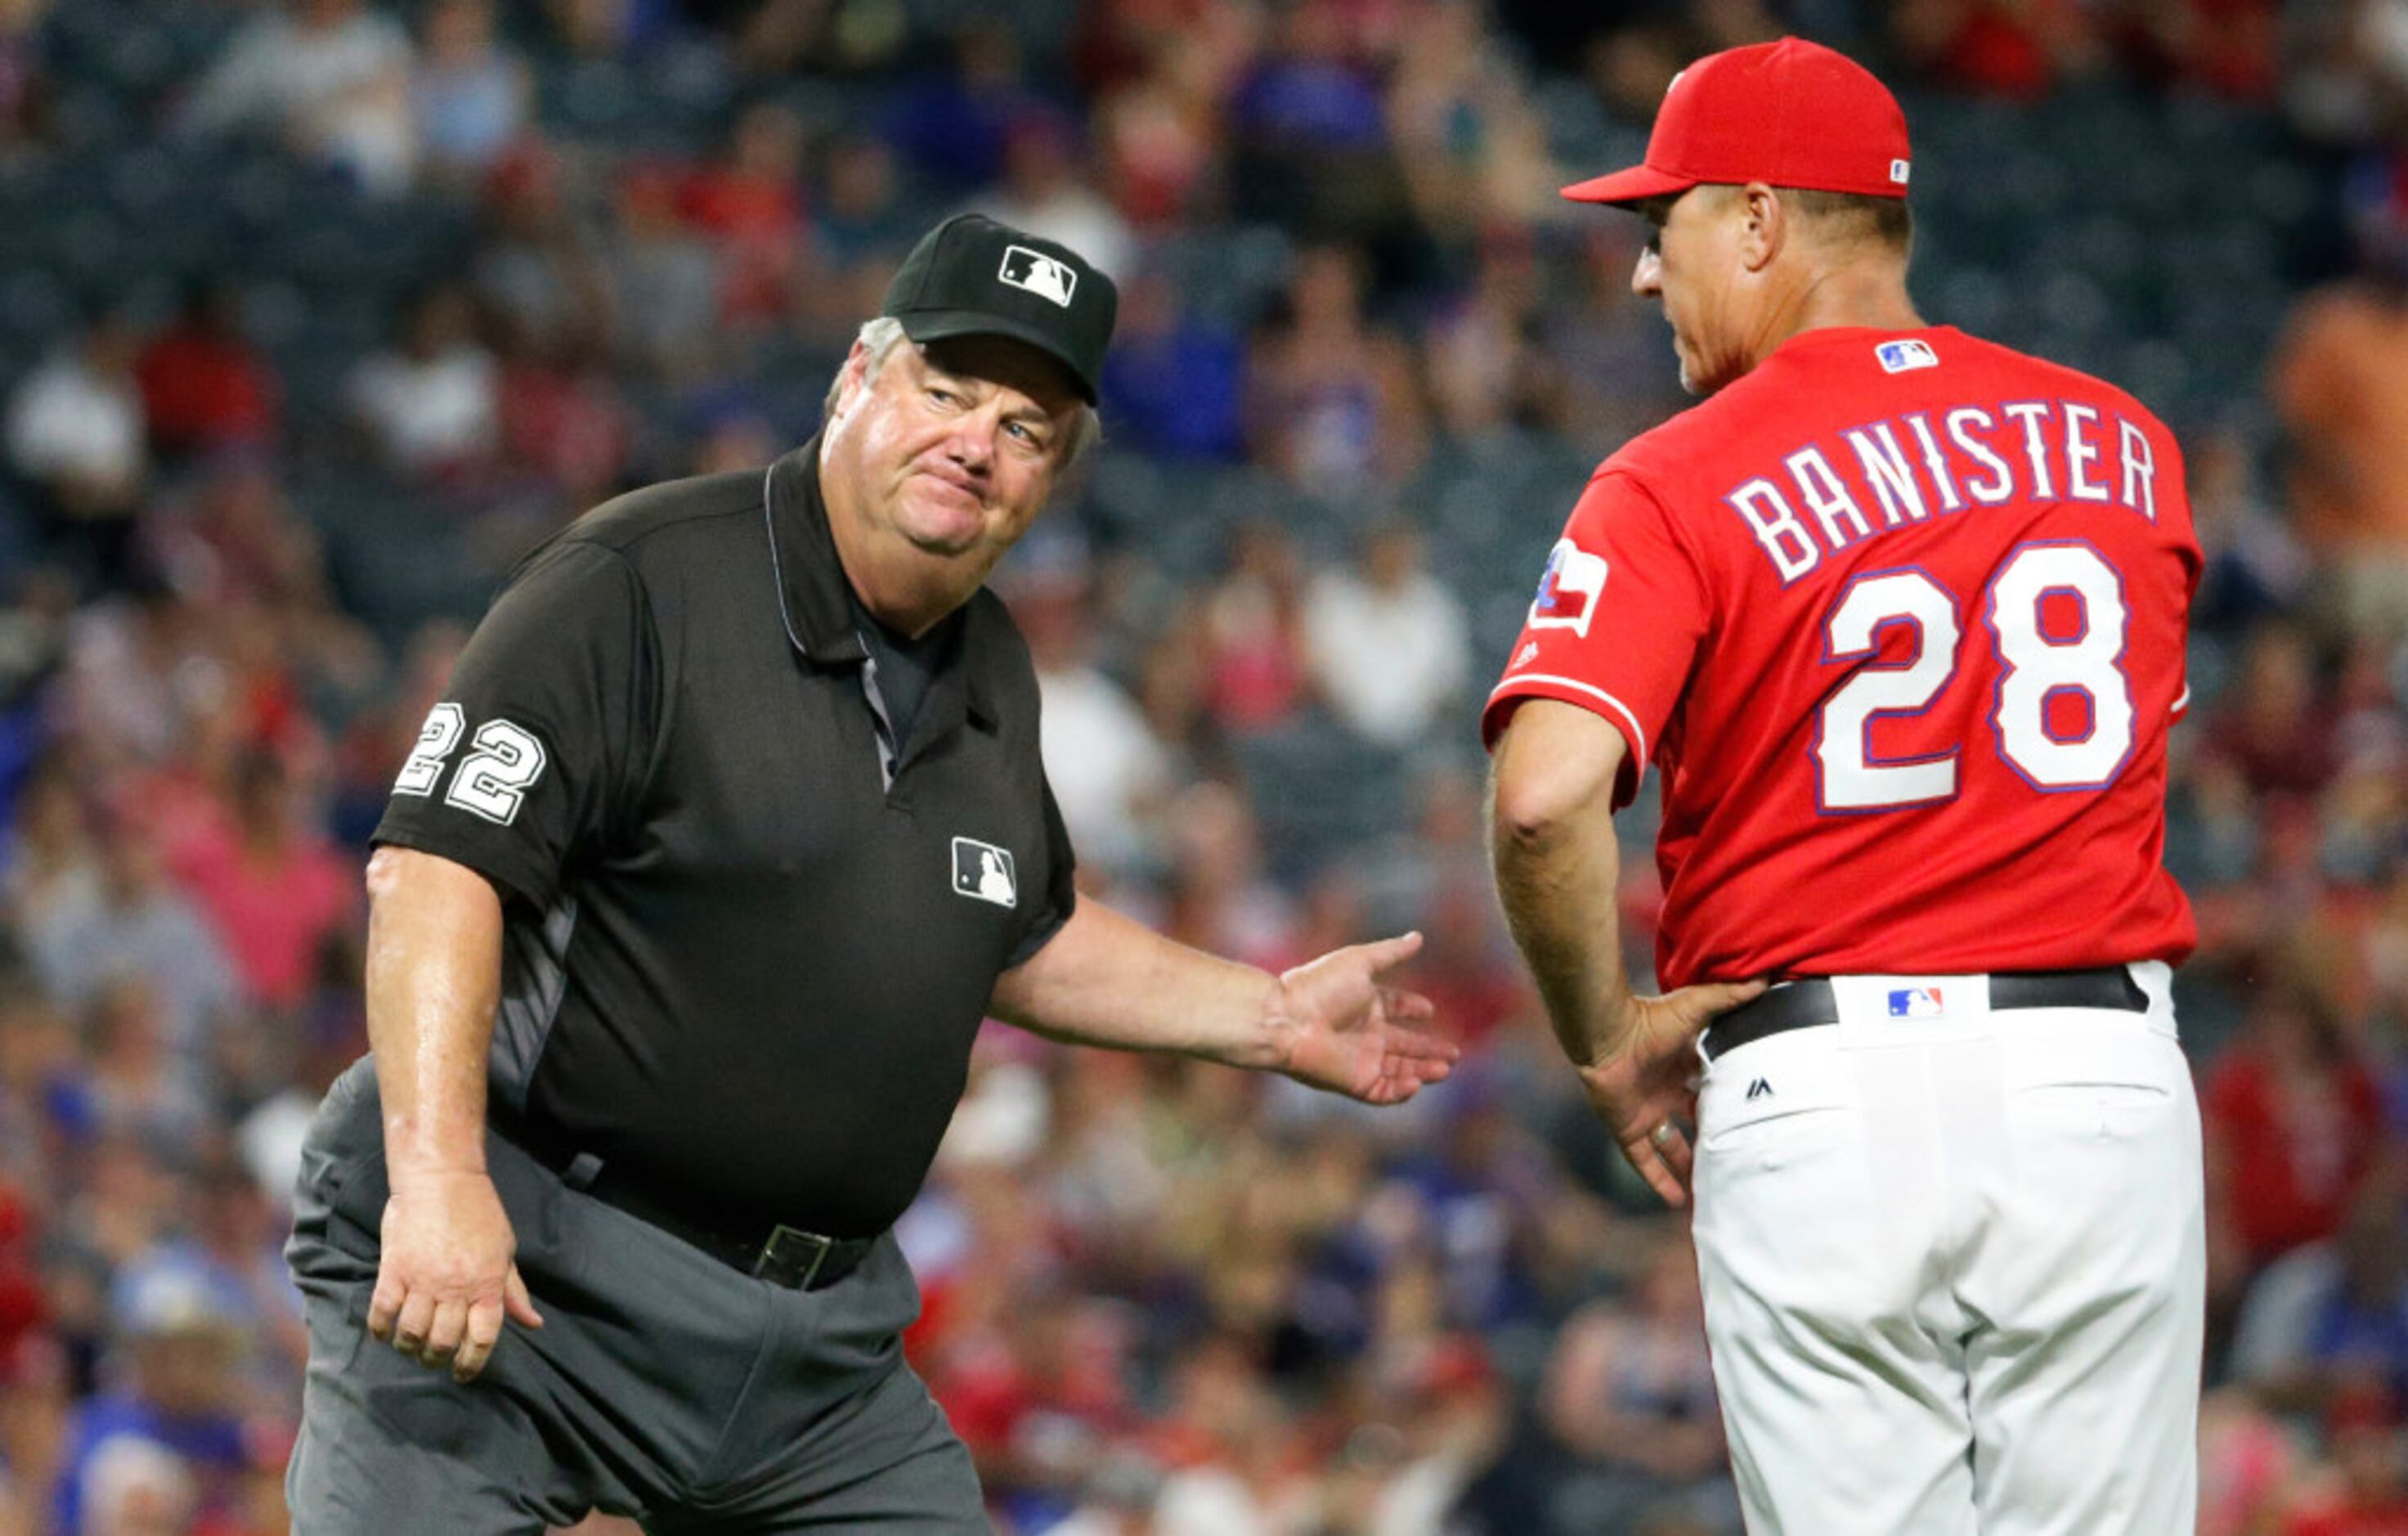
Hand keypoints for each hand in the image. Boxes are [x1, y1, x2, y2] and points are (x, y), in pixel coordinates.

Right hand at [368, 1166, 543, 1382]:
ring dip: (410, 1347)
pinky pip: (383, 1311)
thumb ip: (514, 1292)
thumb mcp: (505, 1250)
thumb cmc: (479, 1213)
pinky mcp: (394, 1270)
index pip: (483, 1338)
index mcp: (487, 1285)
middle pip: (444, 1342)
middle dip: (438, 1358)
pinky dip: (381, 1328)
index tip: (463, 1375)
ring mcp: (423, 1280)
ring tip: (411, 1345)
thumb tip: (534, 1324)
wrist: (442, 1178)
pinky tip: (384, 1332)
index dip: (472, 1363)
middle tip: (434, 1357)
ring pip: (412, 1333)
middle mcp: (456, 1288)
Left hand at [1265, 931, 1459, 1104]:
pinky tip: (1418, 1083)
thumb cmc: (1319, 986)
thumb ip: (1391, 952)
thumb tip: (1418, 937)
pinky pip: (1383, 1092)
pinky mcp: (1355, 1082)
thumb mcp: (1360, 961)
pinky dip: (1402, 1091)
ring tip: (1446, 1068)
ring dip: (1423, 1071)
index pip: (1393, 1007)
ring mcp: (1360, 1059)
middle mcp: (1363, 1033)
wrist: (1287, 1020)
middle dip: (1428, 1049)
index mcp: (1363, 1003)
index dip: (1411, 1008)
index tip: (1429, 1009)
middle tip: (1454, 1053)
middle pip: (1403, 1044)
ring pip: (1399, 1070)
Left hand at [1576, 978, 1766, 1206]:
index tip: (1758, 1116)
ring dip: (1690, 1166)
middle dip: (1715, 1136)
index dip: (1731, 1101)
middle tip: (1743, 1156)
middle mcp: (1666, 1090)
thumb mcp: (1697, 1007)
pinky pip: (1644, 1161)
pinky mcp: (1628, 1129)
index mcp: (1683, 1064)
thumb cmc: (1650, 1018)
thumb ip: (1729, 996)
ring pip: (1672, 1146)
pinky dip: (1659, 1180)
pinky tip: (1677, 1202)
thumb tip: (1765, 977)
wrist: (1605, 1034)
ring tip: (1716, 1189)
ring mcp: (1646, 1111)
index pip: (1711, 1087)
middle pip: (1694, 1120)